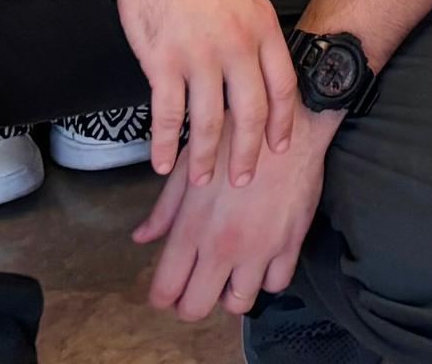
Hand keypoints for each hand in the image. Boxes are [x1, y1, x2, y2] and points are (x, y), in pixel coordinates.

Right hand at [102, 0, 297, 187]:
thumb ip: (255, 31)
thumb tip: (262, 67)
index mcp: (262, 27)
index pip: (283, 87)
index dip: (282, 123)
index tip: (280, 148)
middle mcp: (236, 46)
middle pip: (251, 114)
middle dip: (248, 154)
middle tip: (243, 180)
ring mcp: (199, 56)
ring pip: (209, 123)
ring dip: (205, 159)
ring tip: (203, 180)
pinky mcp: (163, 62)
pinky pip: (167, 115)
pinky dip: (164, 145)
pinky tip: (162, 163)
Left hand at [132, 99, 337, 319]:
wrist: (289, 122)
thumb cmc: (232, 138)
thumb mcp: (189, 166)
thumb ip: (164, 209)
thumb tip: (141, 238)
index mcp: (192, 227)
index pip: (165, 289)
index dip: (161, 297)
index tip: (167, 290)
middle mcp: (222, 246)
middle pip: (196, 308)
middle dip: (190, 305)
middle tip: (195, 288)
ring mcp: (259, 248)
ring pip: (238, 304)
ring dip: (230, 293)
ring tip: (230, 274)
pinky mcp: (290, 243)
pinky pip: (275, 285)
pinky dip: (266, 278)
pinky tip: (261, 259)